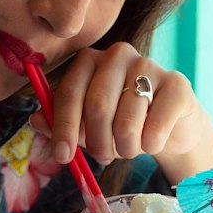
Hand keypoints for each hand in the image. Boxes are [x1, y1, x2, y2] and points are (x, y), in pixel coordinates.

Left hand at [29, 42, 212, 180]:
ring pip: (127, 121)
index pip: (69, 93)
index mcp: (88, 60)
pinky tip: (152, 143)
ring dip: (125, 148)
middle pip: (97, 106)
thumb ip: (59, 122)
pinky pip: (157, 125)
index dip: (63, 128)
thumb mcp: (85, 125)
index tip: (62, 157)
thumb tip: (35, 121)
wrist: (168, 125)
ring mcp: (149, 65)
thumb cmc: (119, 122)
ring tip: (128, 149)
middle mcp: (117, 55)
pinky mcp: (177, 83)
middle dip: (96, 142)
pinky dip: (150, 144)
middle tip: (102, 158)